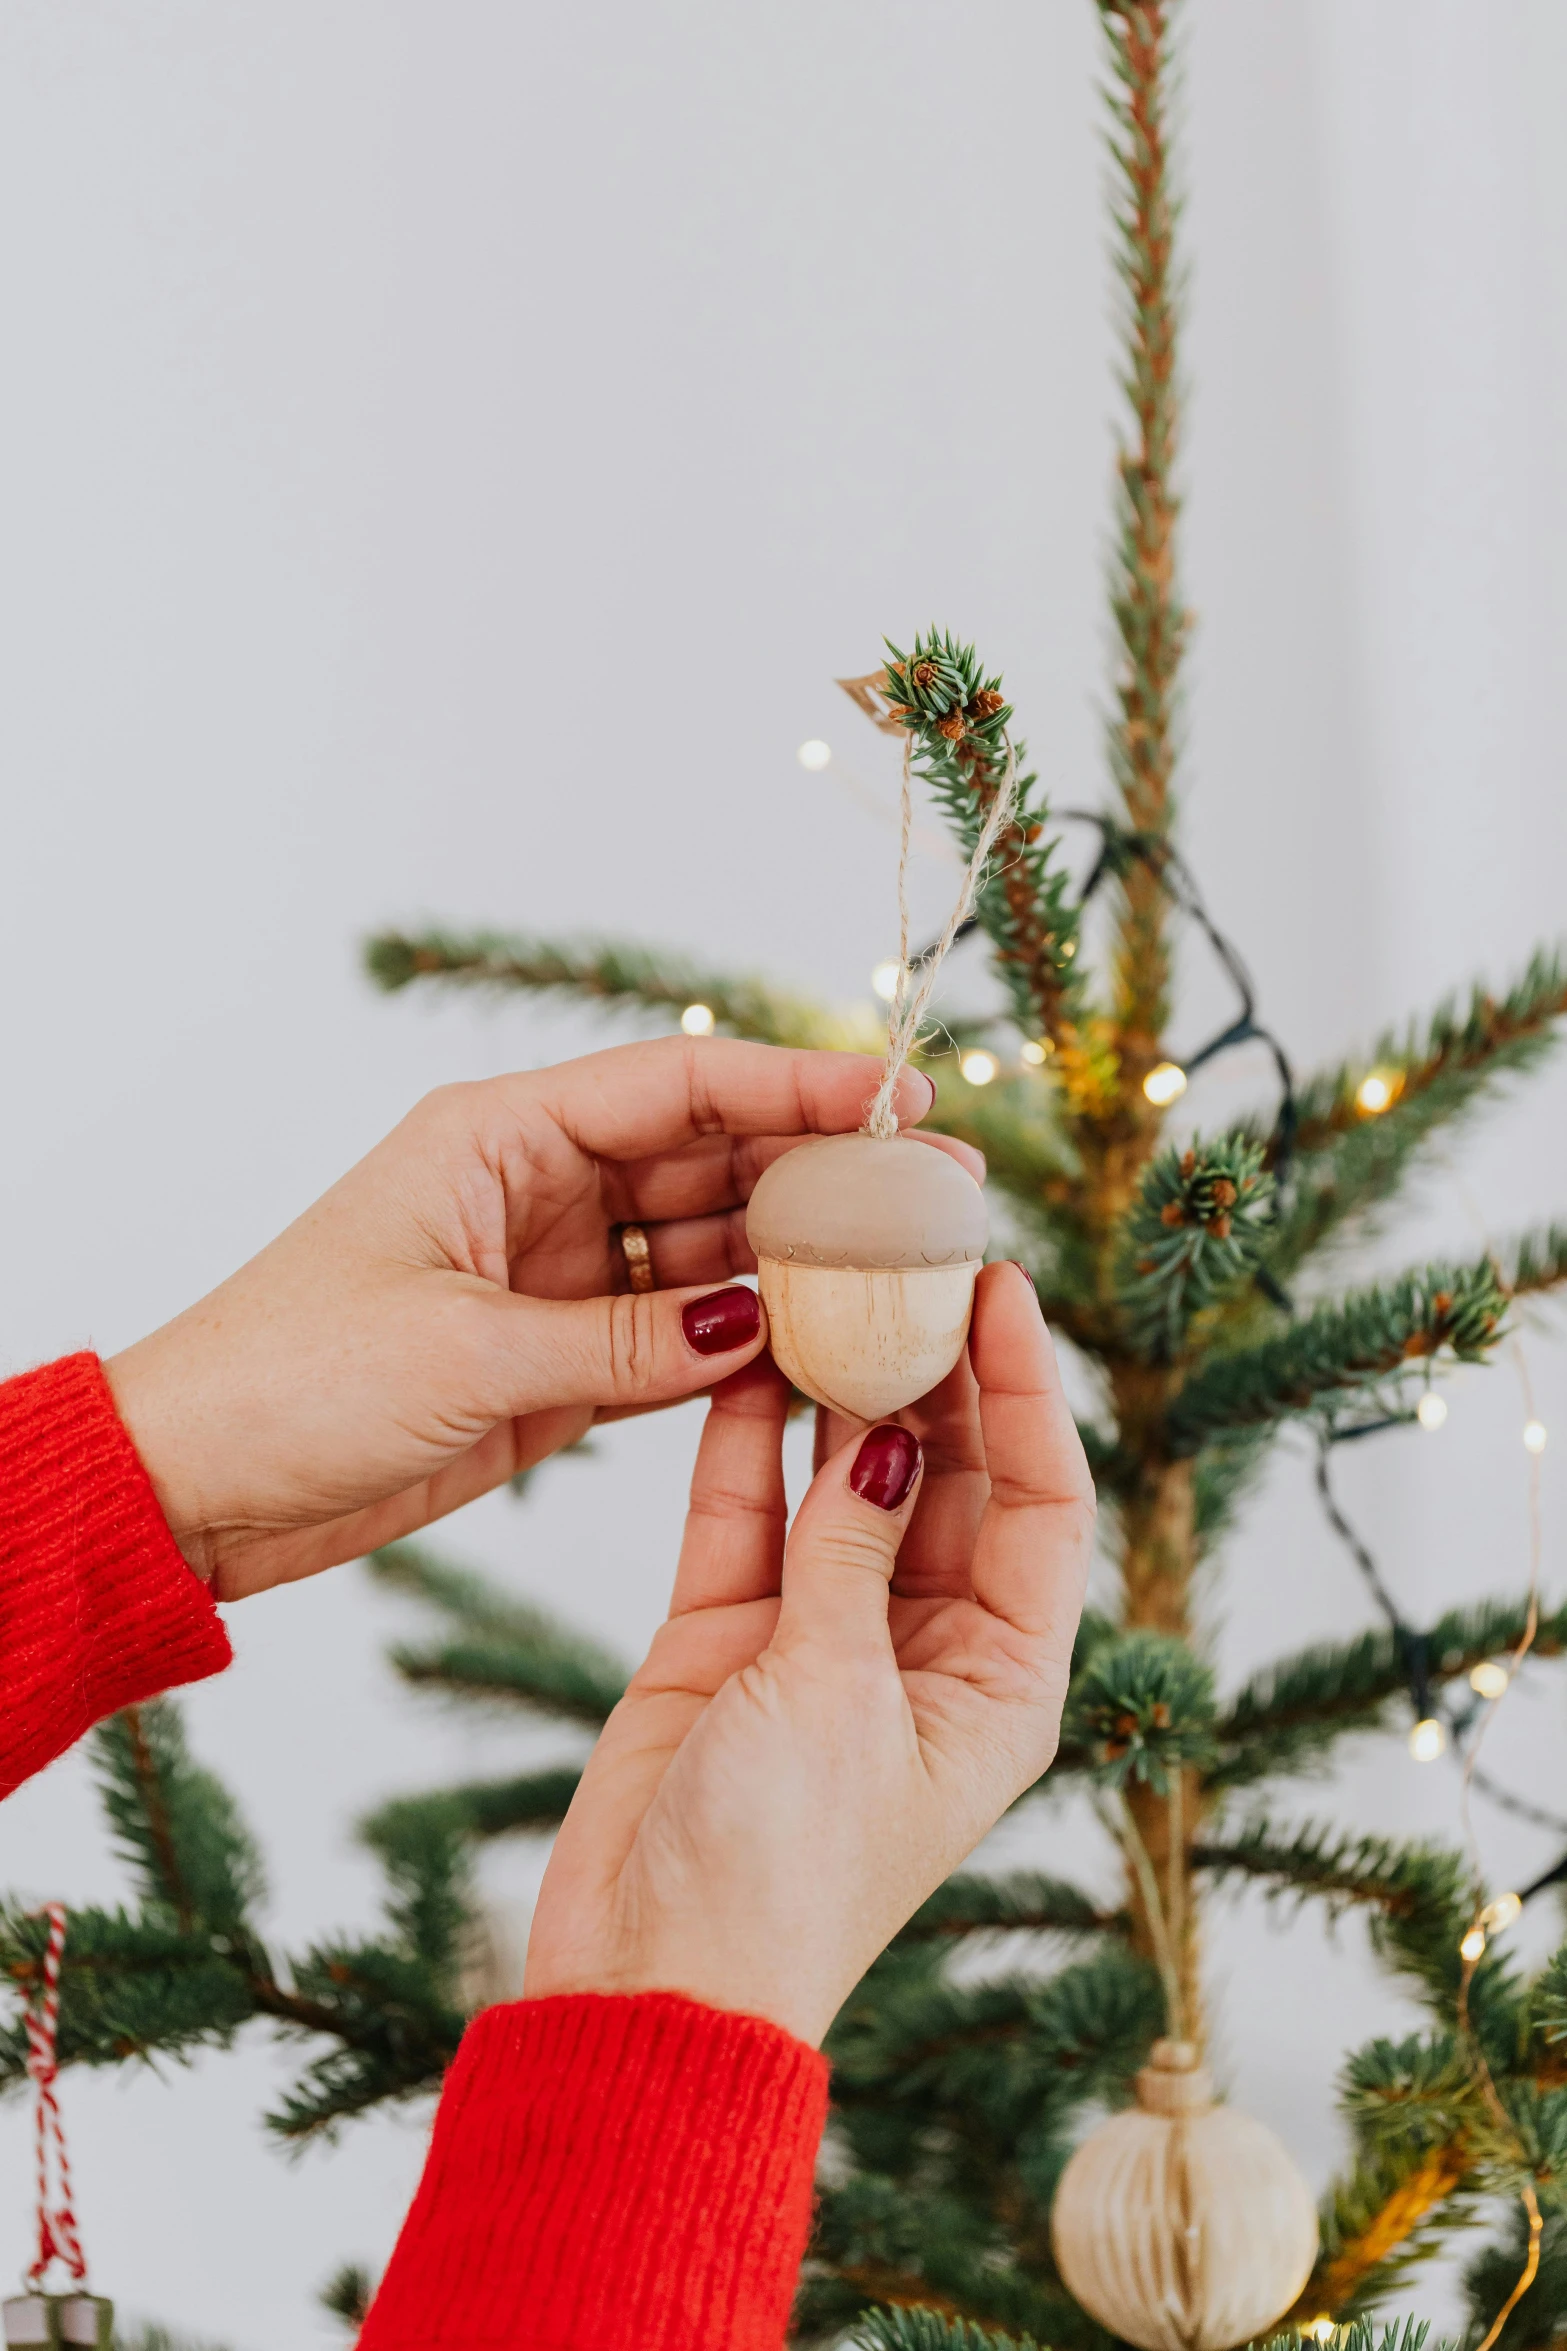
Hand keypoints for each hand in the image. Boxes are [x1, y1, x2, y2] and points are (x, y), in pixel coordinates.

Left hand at [106, 1039, 955, 1599]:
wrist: (201, 1487)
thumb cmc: (291, 1381)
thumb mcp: (467, 1355)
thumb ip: (627, 1341)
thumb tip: (762, 1320)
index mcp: (500, 1138)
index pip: (678, 1085)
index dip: (794, 1085)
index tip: (896, 1096)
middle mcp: (538, 1191)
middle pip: (710, 1160)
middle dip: (823, 1173)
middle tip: (938, 1192)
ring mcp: (555, 1277)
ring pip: (707, 1250)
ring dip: (797, 1262)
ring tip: (906, 1273)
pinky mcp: (558, 1362)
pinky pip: (679, 1336)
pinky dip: (746, 1343)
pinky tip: (825, 1346)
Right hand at [523, 1262, 1094, 2046]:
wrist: (645, 1982)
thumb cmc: (777, 1876)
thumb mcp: (835, 1695)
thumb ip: (855, 1551)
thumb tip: (891, 1435)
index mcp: (999, 1680)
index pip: (1041, 1504)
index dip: (1025, 1392)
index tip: (1001, 1287)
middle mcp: (924, 1648)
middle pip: (946, 1477)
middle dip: (931, 1371)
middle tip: (907, 1260)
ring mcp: (820, 1636)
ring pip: (843, 1482)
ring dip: (837, 1391)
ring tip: (828, 1280)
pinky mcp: (727, 1636)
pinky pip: (748, 1514)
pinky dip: (747, 1443)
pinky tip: (748, 1356)